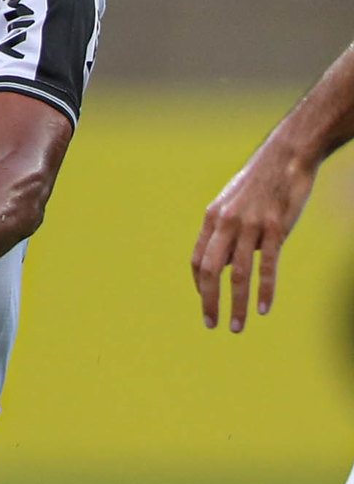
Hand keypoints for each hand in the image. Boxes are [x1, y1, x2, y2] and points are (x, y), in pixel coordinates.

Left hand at [191, 139, 317, 331]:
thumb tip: (223, 259)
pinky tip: (264, 309)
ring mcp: (250, 226)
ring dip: (236, 305)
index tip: (205, 301)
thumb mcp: (232, 202)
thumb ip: (224, 230)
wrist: (286, 157)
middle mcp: (226, 224)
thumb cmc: (260, 182)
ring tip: (237, 326)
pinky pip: (267, 267)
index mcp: (212, 218)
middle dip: (208, 302)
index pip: (198, 260)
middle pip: (211, 272)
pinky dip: (265, 290)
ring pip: (238, 275)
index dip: (199, 284)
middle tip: (211, 324)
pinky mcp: (275, 229)